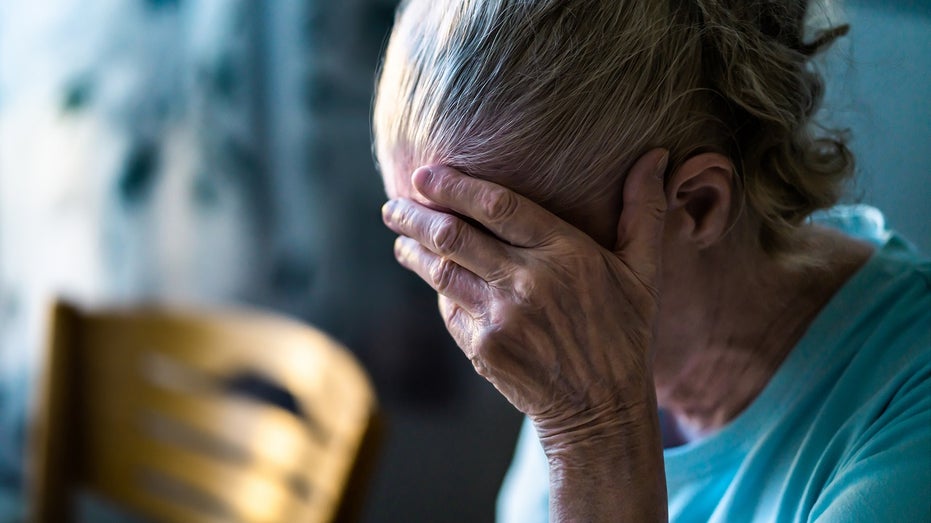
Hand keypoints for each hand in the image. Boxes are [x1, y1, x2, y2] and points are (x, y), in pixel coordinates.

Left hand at [382, 149, 668, 444]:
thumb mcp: (644, 273)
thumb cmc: (625, 335)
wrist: (602, 412)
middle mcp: (527, 282)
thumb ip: (645, 212)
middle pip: (453, 235)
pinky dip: (438, 289)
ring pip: (441, 271)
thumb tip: (656, 156)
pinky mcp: (483, 348)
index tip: (424, 174)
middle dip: (414, 215)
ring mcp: (500, 318)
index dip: (454, 185)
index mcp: (565, 254)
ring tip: (398, 236)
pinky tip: (432, 277)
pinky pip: (448, 308)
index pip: (497, 205)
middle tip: (392, 204)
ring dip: (413, 250)